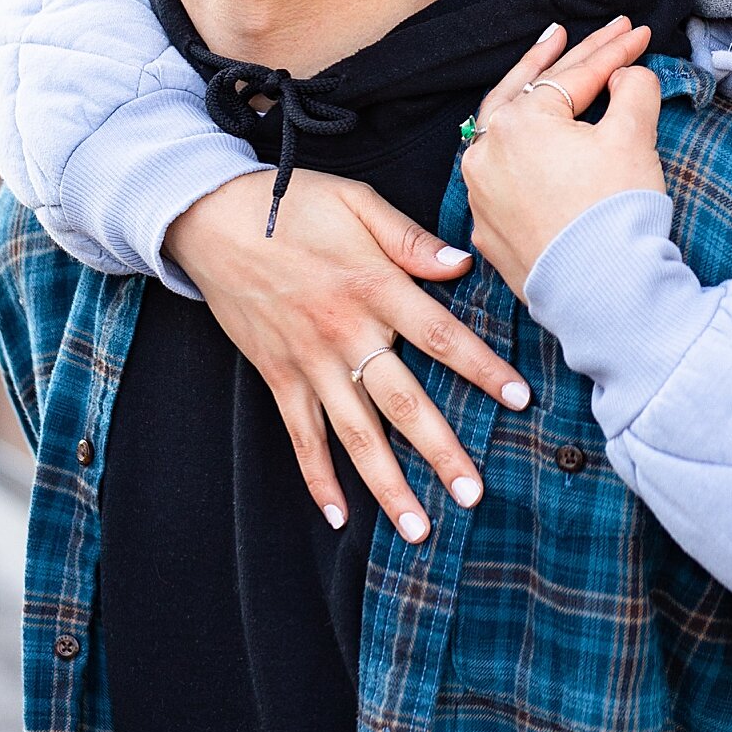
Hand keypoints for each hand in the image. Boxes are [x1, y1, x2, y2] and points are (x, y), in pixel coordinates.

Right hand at [164, 169, 531, 537]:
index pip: (441, 336)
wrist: (212, 221)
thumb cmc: (292, 205)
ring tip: (419, 528)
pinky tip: (340, 516)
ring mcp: (308, 361)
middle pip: (403, 402)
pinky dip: (319, 479)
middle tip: (474, 494)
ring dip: (388, 485)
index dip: (482, 369)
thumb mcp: (357, 203)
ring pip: (355, 435)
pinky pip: (301, 437)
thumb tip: (463, 264)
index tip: (520, 400)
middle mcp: (345, 333)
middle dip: (441, 452)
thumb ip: (410, 239)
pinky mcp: (277, 376)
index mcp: (374, 287)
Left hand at [461, 17, 663, 300]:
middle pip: (531, 88)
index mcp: (519, 121)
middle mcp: (486, 152)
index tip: (640, 32)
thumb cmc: (616, 212)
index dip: (615, 50)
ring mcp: (482, 193)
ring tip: (549, 58)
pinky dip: (520, 149)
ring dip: (531, 93)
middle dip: (570, 55)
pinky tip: (533, 138)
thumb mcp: (634, 136)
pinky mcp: (488, 228)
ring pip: (505, 128)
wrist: (603, 294)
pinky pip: (502, 173)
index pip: (577, 75)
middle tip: (600, 31)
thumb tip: (625, 76)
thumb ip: (633, 87)